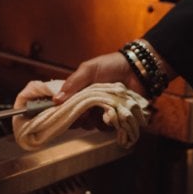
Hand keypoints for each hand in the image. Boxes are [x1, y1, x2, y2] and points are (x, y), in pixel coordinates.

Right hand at [13, 52, 136, 131]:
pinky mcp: (113, 119)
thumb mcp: (89, 69)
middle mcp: (87, 104)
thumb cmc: (111, 65)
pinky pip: (105, 128)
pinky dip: (107, 122)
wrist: (136, 70)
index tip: (59, 115)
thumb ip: (73, 83)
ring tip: (102, 109)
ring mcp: (99, 112)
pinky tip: (112, 113)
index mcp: (77, 92)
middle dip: (78, 117)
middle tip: (86, 111)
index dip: (60, 112)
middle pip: (75, 119)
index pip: (63, 107)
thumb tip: (56, 100)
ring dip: (94, 119)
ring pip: (89, 126)